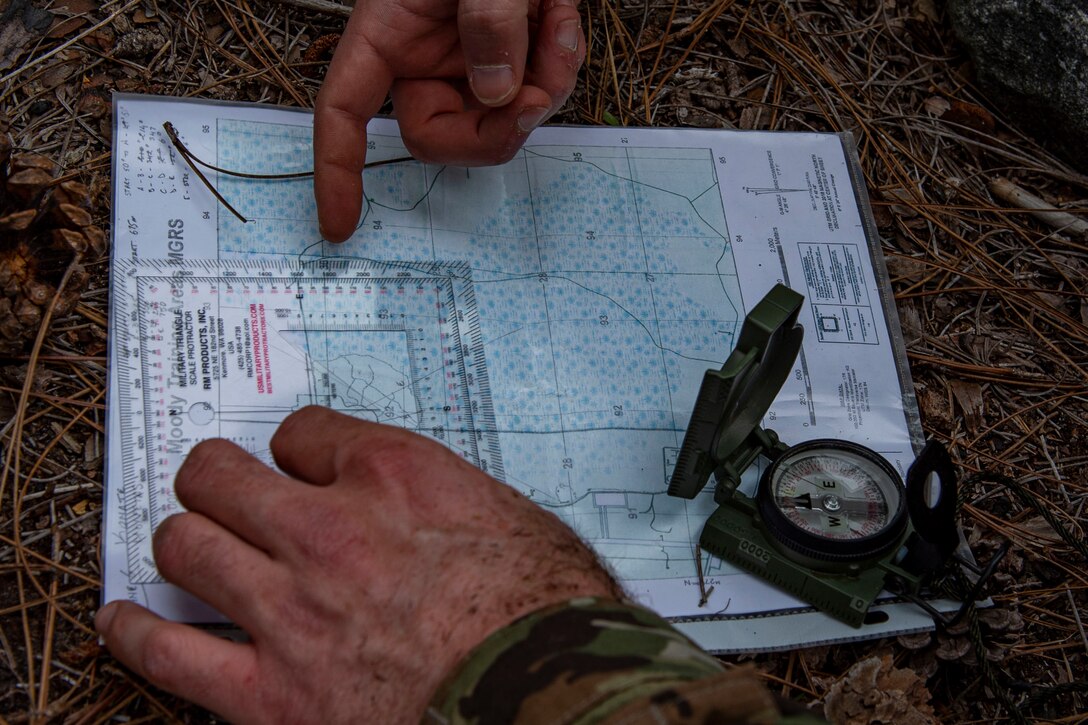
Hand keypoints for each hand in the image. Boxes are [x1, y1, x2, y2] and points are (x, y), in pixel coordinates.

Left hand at [95, 406, 619, 722]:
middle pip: (220, 474)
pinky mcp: (270, 693)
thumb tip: (420, 505)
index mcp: (389, 475)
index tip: (299, 464)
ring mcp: (289, 610)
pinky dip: (134, 632)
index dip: (295, 449)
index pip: (300, 432)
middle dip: (217, 476)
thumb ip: (439, 496)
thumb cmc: (545, 607)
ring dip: (180, 538)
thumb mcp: (504, 512)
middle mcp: (325, 529)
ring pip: (184, 545)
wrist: (545, 687)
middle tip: (221, 488)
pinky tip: (124, 620)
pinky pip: (168, 652)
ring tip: (184, 543)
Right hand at [313, 0, 585, 241]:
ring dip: (542, 85)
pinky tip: (561, 13)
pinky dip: (560, 64)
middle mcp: (423, 57)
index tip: (339, 223)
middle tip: (534, 98)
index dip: (337, 169)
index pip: (344, 111)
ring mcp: (468, 63)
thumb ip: (488, 19)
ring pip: (498, 122)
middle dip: (494, 132)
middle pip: (439, 139)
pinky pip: (535, 94)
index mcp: (387, 31)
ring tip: (556, 15)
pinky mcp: (509, 62)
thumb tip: (497, 97)